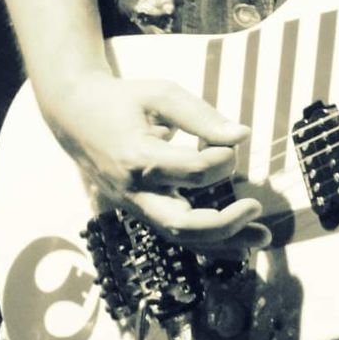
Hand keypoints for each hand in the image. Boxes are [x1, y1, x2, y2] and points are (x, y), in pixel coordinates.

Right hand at [40, 71, 267, 250]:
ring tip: (262, 237)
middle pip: (182, 223)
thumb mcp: (161, 94)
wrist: (76, 117)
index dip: (223, 157)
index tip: (234, 138)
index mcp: (138, 158)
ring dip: (223, 242)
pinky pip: (174, 233)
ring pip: (179, 237)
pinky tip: (238, 245)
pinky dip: (207, 242)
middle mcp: (134, 191)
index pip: (193, 171)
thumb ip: (201, 115)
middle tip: (256, 206)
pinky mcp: (140, 209)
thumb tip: (242, 135)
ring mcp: (135, 206)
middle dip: (224, 223)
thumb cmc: (123, 100)